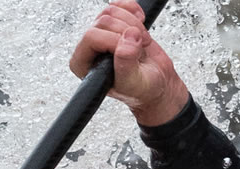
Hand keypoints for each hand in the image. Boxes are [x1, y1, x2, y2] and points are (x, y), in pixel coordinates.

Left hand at [70, 0, 189, 126]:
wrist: (156, 83)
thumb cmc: (142, 89)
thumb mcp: (133, 83)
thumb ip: (126, 64)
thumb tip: (127, 39)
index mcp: (83, 64)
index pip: (91, 36)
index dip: (114, 40)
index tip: (130, 52)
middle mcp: (89, 47)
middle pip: (104, 21)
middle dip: (127, 31)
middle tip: (139, 47)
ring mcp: (102, 34)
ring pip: (112, 11)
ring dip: (133, 24)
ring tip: (141, 42)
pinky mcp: (116, 23)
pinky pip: (120, 4)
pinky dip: (133, 10)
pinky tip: (140, 23)